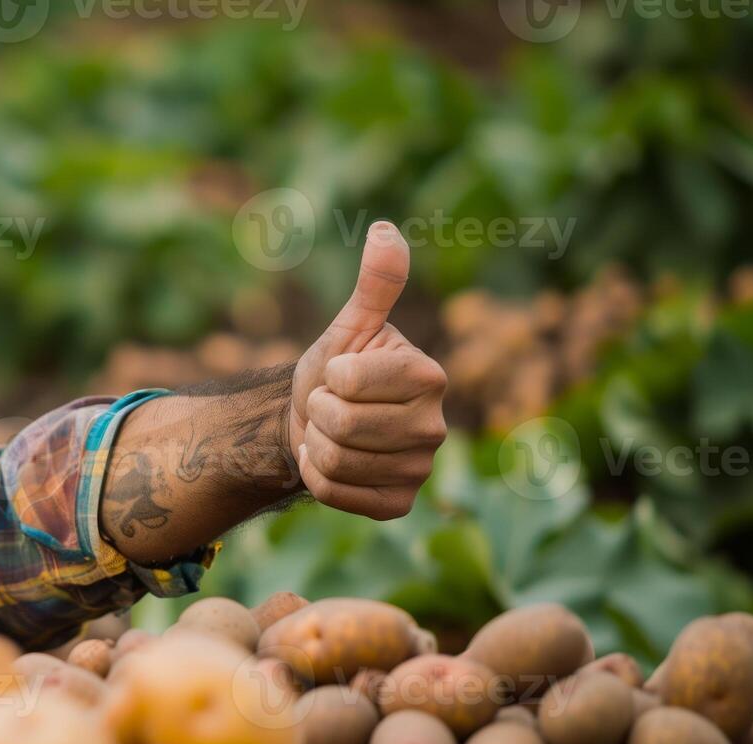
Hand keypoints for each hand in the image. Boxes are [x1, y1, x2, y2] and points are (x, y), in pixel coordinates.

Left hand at [289, 221, 446, 519]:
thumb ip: (374, 285)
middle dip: (319, 412)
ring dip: (317, 444)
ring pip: (335, 460)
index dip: (329, 376)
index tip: (340, 375)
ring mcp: (420, 469)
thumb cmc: (336, 370)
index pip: (349, 381)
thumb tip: (385, 230)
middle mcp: (435, 426)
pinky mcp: (399, 504)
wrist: (317, 423)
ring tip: (331, 433)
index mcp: (429, 376)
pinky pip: (337, 493)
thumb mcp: (349, 326)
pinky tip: (331, 463)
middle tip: (330, 407)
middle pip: (341, 424)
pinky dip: (318, 477)